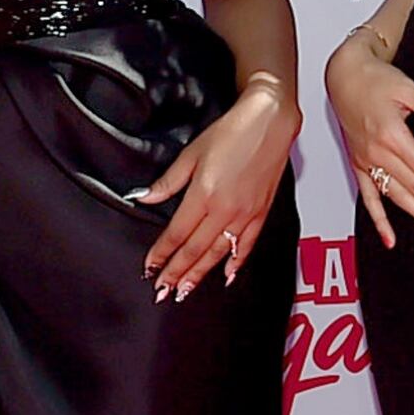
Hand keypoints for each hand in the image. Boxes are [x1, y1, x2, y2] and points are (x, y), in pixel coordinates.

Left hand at [140, 81, 299, 300]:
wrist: (269, 123)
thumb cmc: (232, 132)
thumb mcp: (191, 154)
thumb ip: (168, 182)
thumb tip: (144, 197)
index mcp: (204, 195)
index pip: (176, 234)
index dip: (161, 254)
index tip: (150, 268)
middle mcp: (225, 209)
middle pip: (195, 250)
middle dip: (176, 272)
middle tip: (162, 291)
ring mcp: (245, 214)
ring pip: (219, 253)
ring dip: (200, 274)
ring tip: (185, 290)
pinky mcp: (261, 213)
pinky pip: (247, 245)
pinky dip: (236, 262)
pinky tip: (227, 275)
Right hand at [327, 32, 413, 245]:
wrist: (343, 75)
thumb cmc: (375, 79)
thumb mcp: (409, 89)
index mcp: (391, 135)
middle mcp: (377, 153)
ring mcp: (366, 162)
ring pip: (398, 198)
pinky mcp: (358, 164)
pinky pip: (369, 198)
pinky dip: (379, 221)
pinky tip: (391, 241)